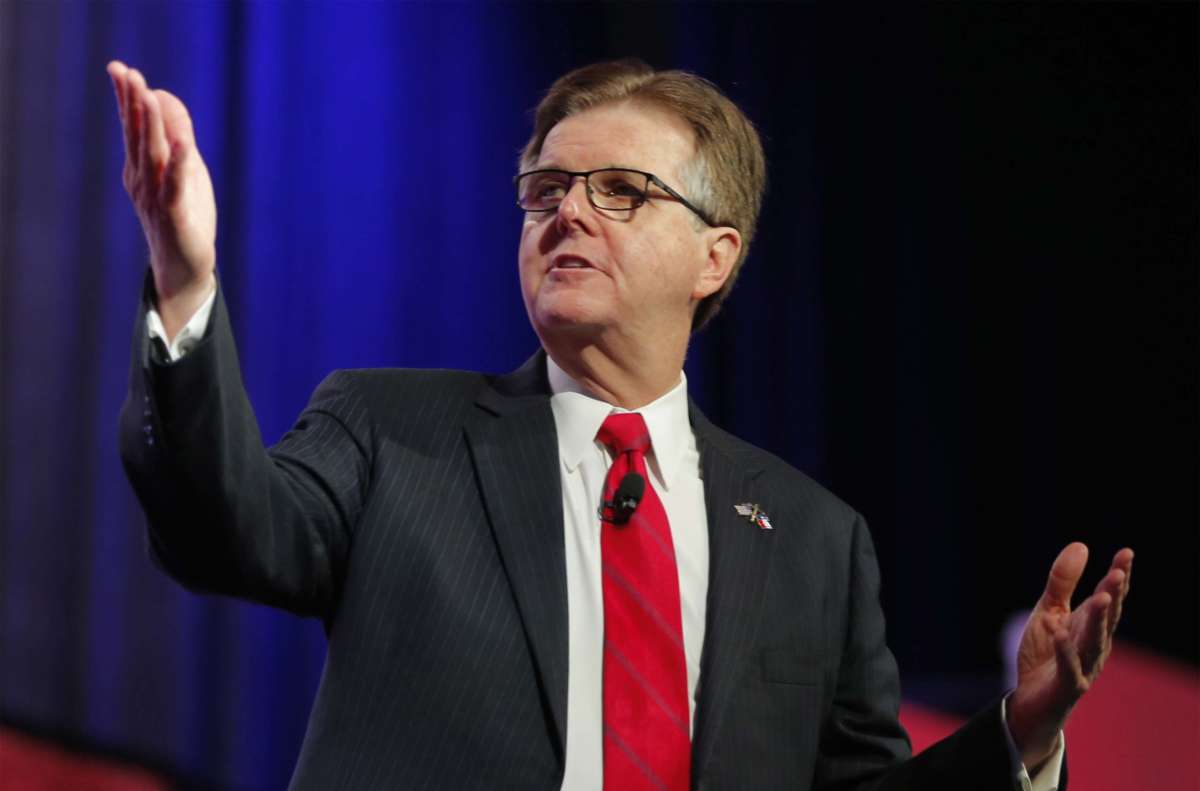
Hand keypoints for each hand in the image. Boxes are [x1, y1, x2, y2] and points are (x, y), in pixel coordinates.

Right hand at [107, 60, 216, 339]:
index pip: (133, 128)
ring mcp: (157, 197)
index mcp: (142, 169)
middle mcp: (143, 180)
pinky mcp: (176, 215)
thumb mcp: (185, 171)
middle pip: (138, 136)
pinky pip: (177, 186)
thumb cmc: (184, 218)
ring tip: (148, 95)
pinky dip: (181, 165)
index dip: (127, 98)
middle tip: (125, 72)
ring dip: (151, 125)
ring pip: (154, 156)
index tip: (120, 69)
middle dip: (132, 103)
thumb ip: (177, 136)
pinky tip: (185, 145)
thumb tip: (167, 97)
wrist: (184, 269)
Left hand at [1007, 543, 1132, 768]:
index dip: (1118, 577)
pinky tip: (1061, 634)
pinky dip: (1066, 652)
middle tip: (1119, 572)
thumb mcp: (1050, 612)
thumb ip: (1062, 582)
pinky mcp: (1067, 685)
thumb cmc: (1046, 654)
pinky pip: (1068, 668)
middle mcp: (1094, 644)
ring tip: (1101, 597)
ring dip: (1098, 620)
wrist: (1032, 701)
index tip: (1127, 553)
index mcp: (1090, 625)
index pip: (1108, 597)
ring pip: (1094, 641)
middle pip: (1106, 617)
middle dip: (1113, 595)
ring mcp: (1083, 666)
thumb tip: (1081, 545)